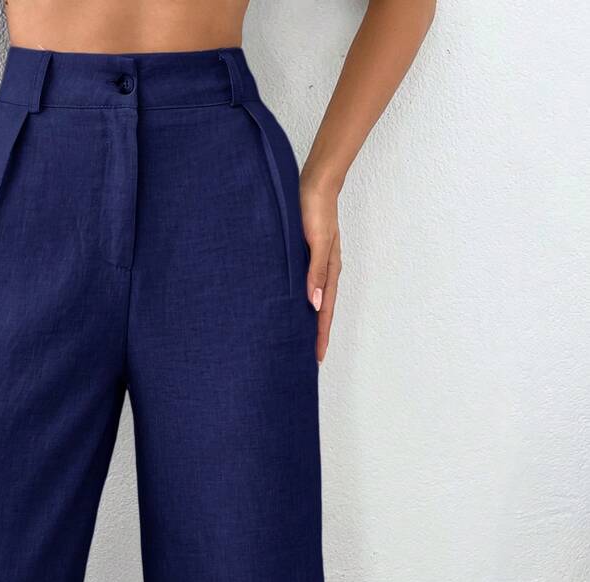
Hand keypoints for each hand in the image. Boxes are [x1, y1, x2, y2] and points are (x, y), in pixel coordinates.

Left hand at [299, 177, 341, 362]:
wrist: (314, 184)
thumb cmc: (315, 210)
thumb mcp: (316, 242)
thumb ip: (315, 272)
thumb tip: (315, 304)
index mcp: (329, 272)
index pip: (325, 312)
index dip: (320, 336)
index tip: (316, 358)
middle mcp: (324, 272)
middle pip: (320, 310)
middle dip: (316, 334)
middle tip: (306, 358)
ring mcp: (315, 265)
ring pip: (312, 300)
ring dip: (307, 319)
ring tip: (298, 339)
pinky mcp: (305, 256)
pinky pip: (304, 285)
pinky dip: (300, 301)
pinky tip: (291, 307)